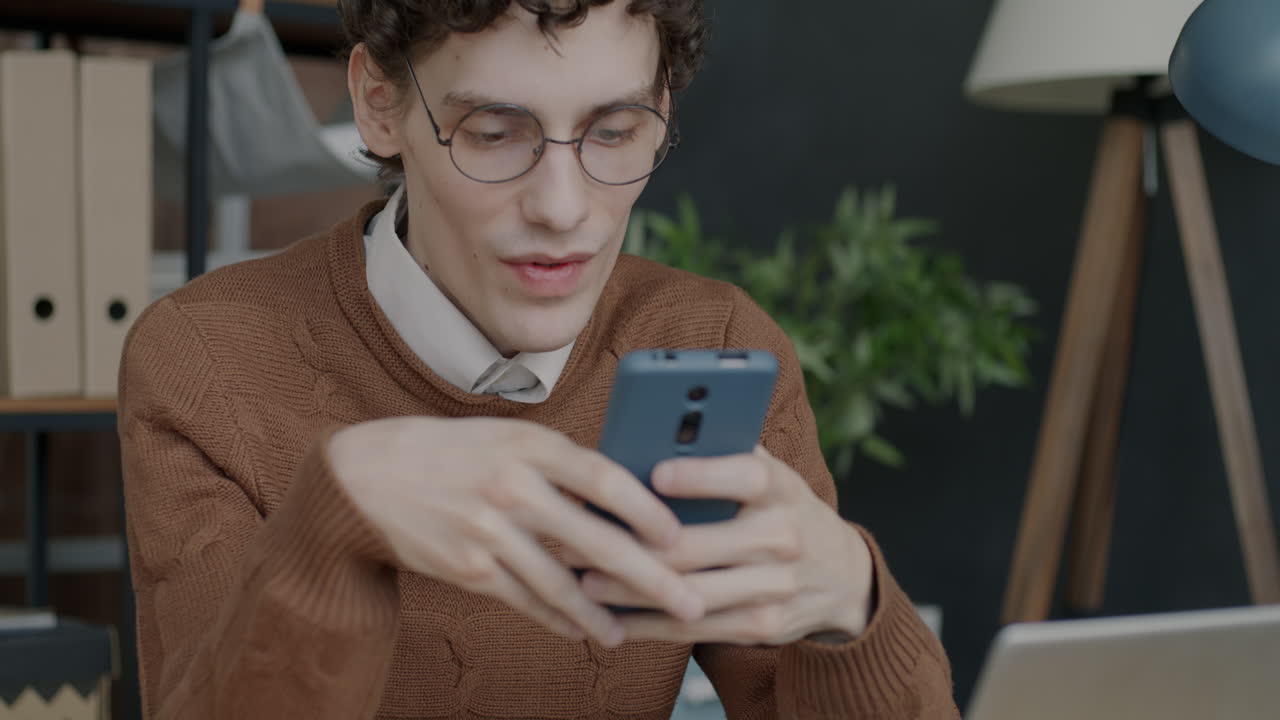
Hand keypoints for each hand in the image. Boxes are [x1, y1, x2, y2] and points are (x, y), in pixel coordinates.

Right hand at [326, 417, 704, 646]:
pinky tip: (583, 631)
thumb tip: (624, 493)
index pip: (605, 478)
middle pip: (596, 541)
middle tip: (689, 602)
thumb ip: (559, 461)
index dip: (649, 511)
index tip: (679, 536)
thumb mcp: (506, 436)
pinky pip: (526, 601)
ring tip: (631, 631)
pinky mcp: (468, 568)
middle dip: (650, 577)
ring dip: (603, 613)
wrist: (364, 477)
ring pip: (562, 583)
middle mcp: (512, 486)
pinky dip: (558, 619)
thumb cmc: (451, 452)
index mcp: (529, 443)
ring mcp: (488, 531)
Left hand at [573, 446, 873, 644]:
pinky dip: (649, 625)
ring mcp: (775, 587)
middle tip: (576, 539)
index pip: (743, 477)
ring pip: (688, 593)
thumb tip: (652, 429)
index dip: (699, 476)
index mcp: (780, 487)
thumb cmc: (782, 509)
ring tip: (581, 582)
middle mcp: (783, 536)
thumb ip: (722, 452)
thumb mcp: (770, 474)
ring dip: (629, 590)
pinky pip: (695, 628)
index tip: (653, 475)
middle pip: (696, 546)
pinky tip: (612, 618)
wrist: (844, 577)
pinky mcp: (764, 626)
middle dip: (630, 545)